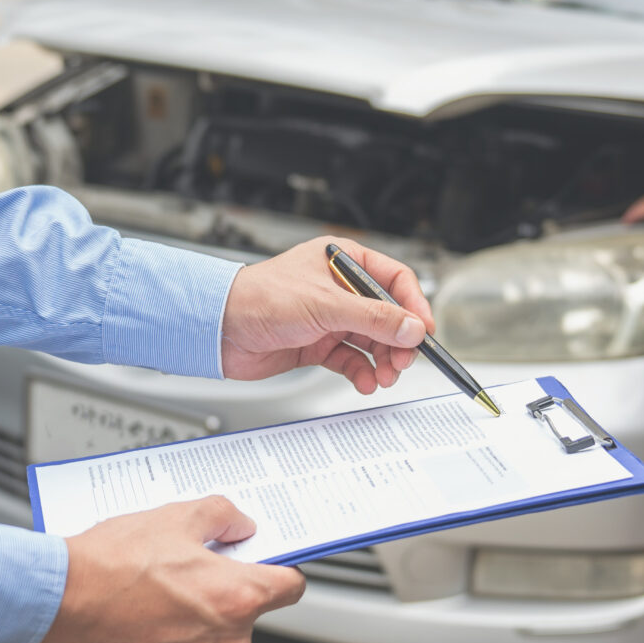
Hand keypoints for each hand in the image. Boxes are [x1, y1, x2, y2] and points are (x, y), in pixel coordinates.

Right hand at [32, 496, 305, 642]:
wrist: (58, 604)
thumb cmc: (112, 563)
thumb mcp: (173, 516)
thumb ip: (221, 516)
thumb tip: (240, 525)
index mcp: (238, 595)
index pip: (291, 586)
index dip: (277, 569)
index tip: (263, 563)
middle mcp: (227, 640)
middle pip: (246, 613)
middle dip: (222, 593)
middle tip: (184, 572)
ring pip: (215, 641)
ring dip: (196, 623)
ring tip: (155, 598)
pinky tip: (142, 623)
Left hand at [220, 237, 430, 393]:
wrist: (219, 329)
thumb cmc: (259, 299)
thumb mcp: (326, 305)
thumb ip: (374, 317)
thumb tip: (412, 328)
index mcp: (343, 261)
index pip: (394, 279)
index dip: (413, 306)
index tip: (424, 331)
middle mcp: (338, 288)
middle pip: (386, 315)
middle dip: (398, 340)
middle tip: (403, 362)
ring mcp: (328, 317)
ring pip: (371, 340)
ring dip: (382, 360)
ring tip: (385, 376)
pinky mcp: (316, 343)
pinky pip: (350, 358)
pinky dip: (361, 372)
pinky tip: (365, 381)